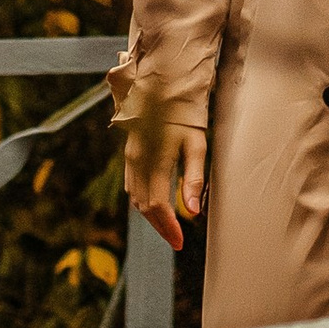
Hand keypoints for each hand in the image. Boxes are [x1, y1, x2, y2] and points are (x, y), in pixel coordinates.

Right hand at [125, 117, 207, 250]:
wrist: (165, 86)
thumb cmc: (186, 114)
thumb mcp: (197, 144)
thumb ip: (194, 178)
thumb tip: (194, 211)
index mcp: (155, 159)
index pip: (158, 204)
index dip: (168, 227)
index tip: (180, 241)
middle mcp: (138, 161)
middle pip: (144, 206)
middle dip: (160, 226)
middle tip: (177, 241)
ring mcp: (131, 157)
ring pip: (136, 198)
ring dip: (150, 216)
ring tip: (168, 228)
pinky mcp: (130, 155)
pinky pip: (133, 186)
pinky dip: (143, 202)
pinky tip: (155, 207)